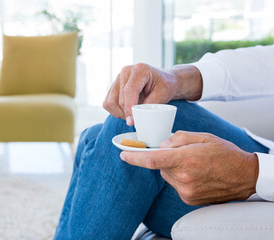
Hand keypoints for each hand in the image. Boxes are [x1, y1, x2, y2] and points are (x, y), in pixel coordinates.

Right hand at [103, 64, 202, 125]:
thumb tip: (135, 117)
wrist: (163, 81)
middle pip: (120, 99)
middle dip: (127, 113)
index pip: (129, 90)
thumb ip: (149, 105)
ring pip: (111, 102)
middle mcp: (126, 72)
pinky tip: (126, 111)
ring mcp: (118, 78)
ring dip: (120, 113)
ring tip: (133, 114)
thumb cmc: (164, 86)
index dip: (129, 108)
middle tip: (138, 119)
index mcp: (140, 70)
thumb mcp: (162, 95)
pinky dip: (115, 111)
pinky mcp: (113, 86)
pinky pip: (107, 103)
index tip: (131, 121)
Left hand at [120, 131, 258, 204]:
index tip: (123, 154)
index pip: (153, 160)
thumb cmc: (224, 153)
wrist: (244, 176)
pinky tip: (195, 175)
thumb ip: (177, 138)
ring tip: (193, 165)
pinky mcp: (188, 199)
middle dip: (165, 158)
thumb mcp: (202, 137)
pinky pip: (175, 185)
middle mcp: (184, 178)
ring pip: (167, 176)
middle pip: (161, 166)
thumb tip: (160, 144)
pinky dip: (180, 178)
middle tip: (181, 154)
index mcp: (186, 160)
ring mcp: (186, 191)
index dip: (135, 157)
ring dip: (173, 169)